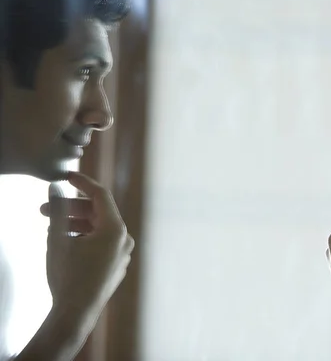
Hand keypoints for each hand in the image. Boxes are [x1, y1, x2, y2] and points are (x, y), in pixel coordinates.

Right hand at [40, 172, 134, 321]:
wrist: (75, 314)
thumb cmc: (68, 276)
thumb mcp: (58, 239)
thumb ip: (58, 210)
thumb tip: (55, 188)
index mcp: (115, 229)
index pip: (101, 195)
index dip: (83, 183)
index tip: (66, 176)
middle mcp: (124, 240)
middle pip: (99, 213)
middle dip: (72, 208)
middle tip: (46, 209)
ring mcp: (122, 254)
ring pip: (99, 229)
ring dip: (77, 224)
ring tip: (52, 228)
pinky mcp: (116, 266)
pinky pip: (102, 243)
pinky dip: (85, 237)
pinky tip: (66, 242)